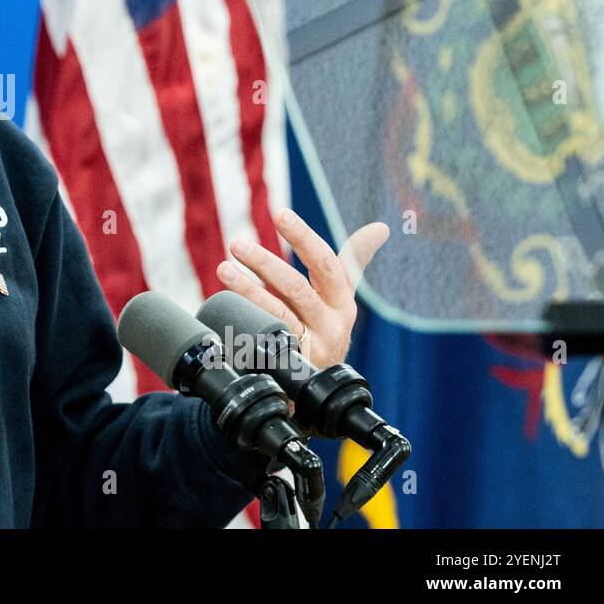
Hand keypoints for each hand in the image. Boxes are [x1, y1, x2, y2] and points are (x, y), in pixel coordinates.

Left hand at [214, 209, 388, 367]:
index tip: (281, 213)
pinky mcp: (292, 367)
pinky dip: (247, 323)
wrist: (320, 390)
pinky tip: (227, 311)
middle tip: (237, 244)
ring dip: (248, 289)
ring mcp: (312, 348)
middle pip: (296, 288)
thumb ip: (354, 262)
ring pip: (278, 313)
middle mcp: (332, 325)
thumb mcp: (340, 298)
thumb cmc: (325, 330)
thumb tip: (381, 228)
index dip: (303, 237)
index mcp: (343, 302)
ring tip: (223, 269)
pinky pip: (266, 340)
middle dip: (265, 263)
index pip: (325, 263)